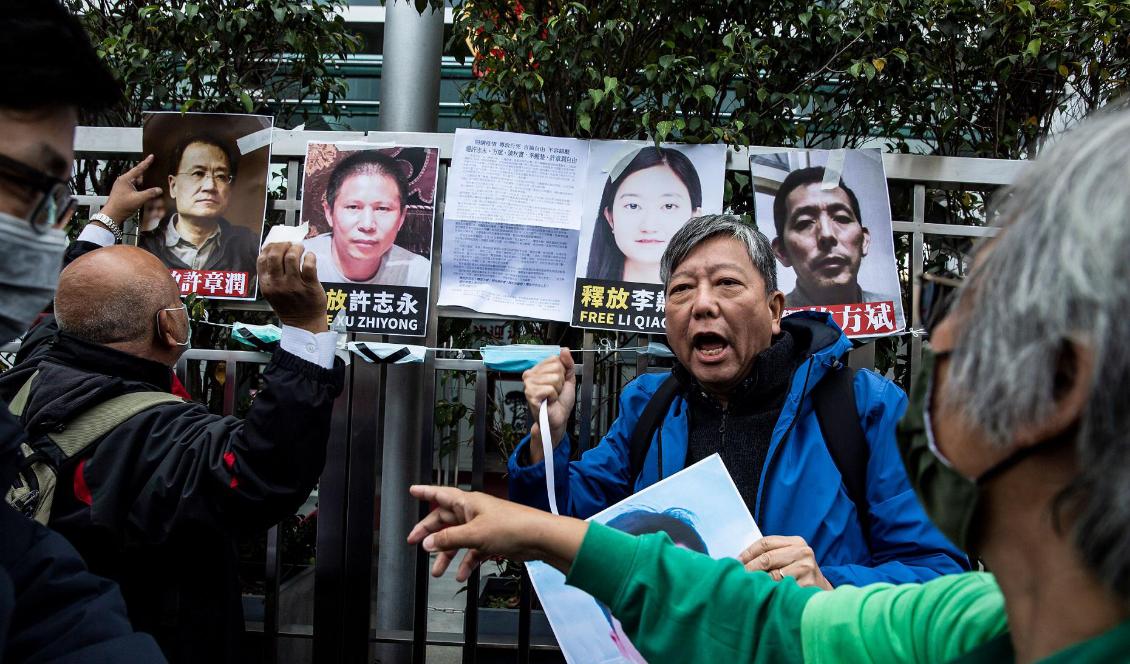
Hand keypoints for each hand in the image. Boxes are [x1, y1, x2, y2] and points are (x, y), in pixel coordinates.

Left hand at [99, 155, 163, 223]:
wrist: (112, 215)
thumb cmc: (121, 206)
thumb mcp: (138, 199)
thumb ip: (150, 193)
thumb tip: (159, 190)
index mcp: (125, 179)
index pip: (138, 169)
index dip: (146, 163)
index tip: (151, 156)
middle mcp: (124, 182)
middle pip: (139, 176)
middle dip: (148, 178)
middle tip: (156, 176)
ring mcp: (123, 187)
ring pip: (138, 184)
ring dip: (145, 187)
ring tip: (153, 189)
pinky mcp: (124, 193)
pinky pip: (135, 189)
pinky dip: (141, 191)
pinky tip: (147, 195)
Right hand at [257, 242, 326, 332]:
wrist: (304, 323)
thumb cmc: (289, 305)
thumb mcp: (272, 292)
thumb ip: (271, 274)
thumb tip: (273, 251)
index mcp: (266, 284)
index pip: (262, 258)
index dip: (270, 247)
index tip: (277, 244)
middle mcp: (277, 284)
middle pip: (276, 254)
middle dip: (283, 245)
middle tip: (291, 245)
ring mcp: (293, 285)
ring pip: (292, 257)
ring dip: (297, 248)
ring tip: (301, 248)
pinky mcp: (309, 286)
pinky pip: (308, 265)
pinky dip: (310, 256)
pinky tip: (310, 257)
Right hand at [407, 485, 587, 580]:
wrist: (538, 537)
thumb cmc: (511, 526)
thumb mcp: (474, 534)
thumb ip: (449, 539)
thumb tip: (429, 543)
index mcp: (467, 503)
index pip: (440, 494)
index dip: (425, 492)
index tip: (413, 491)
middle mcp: (473, 512)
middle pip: (445, 521)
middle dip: (430, 533)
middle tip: (414, 543)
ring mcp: (482, 526)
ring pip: (458, 540)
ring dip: (447, 555)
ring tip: (437, 571)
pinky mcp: (492, 540)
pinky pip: (473, 551)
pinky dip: (466, 562)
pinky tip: (461, 574)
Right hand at [523, 348, 575, 462]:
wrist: (557, 419)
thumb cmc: (560, 401)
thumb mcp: (567, 379)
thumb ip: (567, 364)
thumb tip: (564, 350)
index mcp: (537, 369)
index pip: (555, 359)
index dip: (562, 372)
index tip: (558, 383)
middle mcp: (530, 374)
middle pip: (556, 367)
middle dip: (560, 381)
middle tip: (555, 391)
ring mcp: (529, 384)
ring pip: (554, 378)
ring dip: (557, 390)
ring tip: (552, 396)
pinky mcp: (530, 394)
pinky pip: (550, 388)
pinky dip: (553, 396)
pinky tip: (548, 401)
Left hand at [739, 535, 832, 589]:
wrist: (821, 593)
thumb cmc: (798, 574)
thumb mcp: (789, 558)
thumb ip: (770, 555)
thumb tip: (739, 562)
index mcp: (796, 542)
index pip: (766, 542)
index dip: (748, 552)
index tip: (736, 562)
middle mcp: (803, 552)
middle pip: (767, 558)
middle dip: (749, 568)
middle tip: (737, 577)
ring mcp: (806, 568)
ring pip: (772, 575)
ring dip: (757, 582)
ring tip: (747, 586)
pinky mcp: (808, 585)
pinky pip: (781, 589)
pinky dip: (769, 592)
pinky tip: (762, 595)